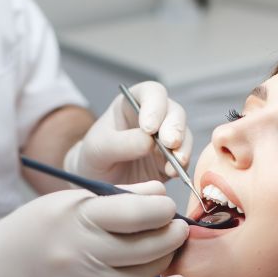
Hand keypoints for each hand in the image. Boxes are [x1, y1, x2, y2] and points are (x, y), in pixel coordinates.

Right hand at [0, 181, 188, 276]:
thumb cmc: (33, 230)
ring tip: (167, 248)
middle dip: (171, 234)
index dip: (163, 210)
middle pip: (147, 246)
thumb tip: (159, 195)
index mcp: (77, 219)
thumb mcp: (67, 202)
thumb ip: (115, 198)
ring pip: (145, 274)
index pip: (137, 214)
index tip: (167, 208)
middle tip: (177, 227)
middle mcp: (82, 254)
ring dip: (165, 259)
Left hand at [64, 81, 193, 184]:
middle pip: (174, 112)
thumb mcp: (97, 149)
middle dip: (175, 127)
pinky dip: (181, 166)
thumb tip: (149, 142)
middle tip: (170, 142)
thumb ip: (120, 144)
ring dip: (183, 147)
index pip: (151, 93)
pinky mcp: (171, 161)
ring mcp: (164, 140)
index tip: (149, 127)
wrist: (98, 183)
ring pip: (184, 135)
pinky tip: (173, 173)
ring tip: (177, 160)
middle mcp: (154, 118)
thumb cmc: (94, 157)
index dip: (155, 106)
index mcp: (133, 104)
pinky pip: (183, 160)